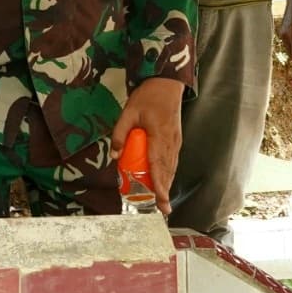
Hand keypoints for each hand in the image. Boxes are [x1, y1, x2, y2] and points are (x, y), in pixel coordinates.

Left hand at [112, 77, 184, 205]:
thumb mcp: (128, 112)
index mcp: (159, 136)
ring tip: (163, 200)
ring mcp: (175, 141)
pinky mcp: (176, 139)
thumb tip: (115, 154)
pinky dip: (168, 173)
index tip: (161, 201)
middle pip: (168, 172)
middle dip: (166, 192)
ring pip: (172, 167)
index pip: (158, 166)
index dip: (160, 186)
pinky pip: (172, 160)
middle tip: (163, 210)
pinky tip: (164, 180)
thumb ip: (120, 134)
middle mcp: (170, 142)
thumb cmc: (148, 96)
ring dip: (167, 184)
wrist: (167, 83)